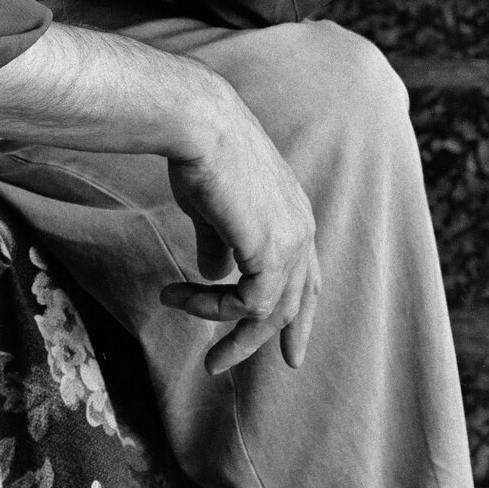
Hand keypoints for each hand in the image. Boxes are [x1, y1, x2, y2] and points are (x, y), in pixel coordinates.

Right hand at [161, 90, 320, 375]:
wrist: (197, 123)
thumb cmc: (198, 152)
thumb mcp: (211, 205)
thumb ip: (219, 241)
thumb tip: (214, 273)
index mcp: (294, 213)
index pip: (305, 274)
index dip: (296, 311)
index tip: (285, 346)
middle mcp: (302, 230)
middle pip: (298, 302)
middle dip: (275, 339)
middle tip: (256, 364)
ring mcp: (292, 242)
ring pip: (272, 312)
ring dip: (234, 336)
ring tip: (207, 357)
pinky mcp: (271, 252)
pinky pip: (248, 303)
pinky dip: (214, 310)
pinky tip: (182, 299)